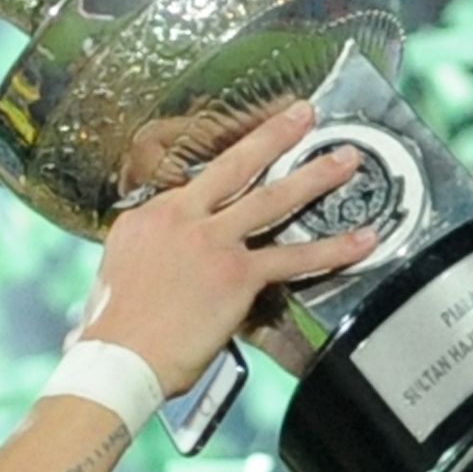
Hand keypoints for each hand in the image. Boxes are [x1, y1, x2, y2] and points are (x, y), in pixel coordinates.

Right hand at [71, 100, 379, 394]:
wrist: (117, 359)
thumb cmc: (111, 334)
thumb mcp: (111, 281)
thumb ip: (139, 267)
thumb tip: (147, 280)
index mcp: (146, 218)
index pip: (192, 187)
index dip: (223, 175)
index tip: (245, 159)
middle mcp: (179, 218)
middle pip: (235, 165)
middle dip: (274, 134)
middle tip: (302, 113)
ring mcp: (211, 242)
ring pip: (272, 198)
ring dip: (314, 176)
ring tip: (344, 160)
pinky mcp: (237, 273)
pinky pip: (294, 257)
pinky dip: (333, 249)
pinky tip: (361, 241)